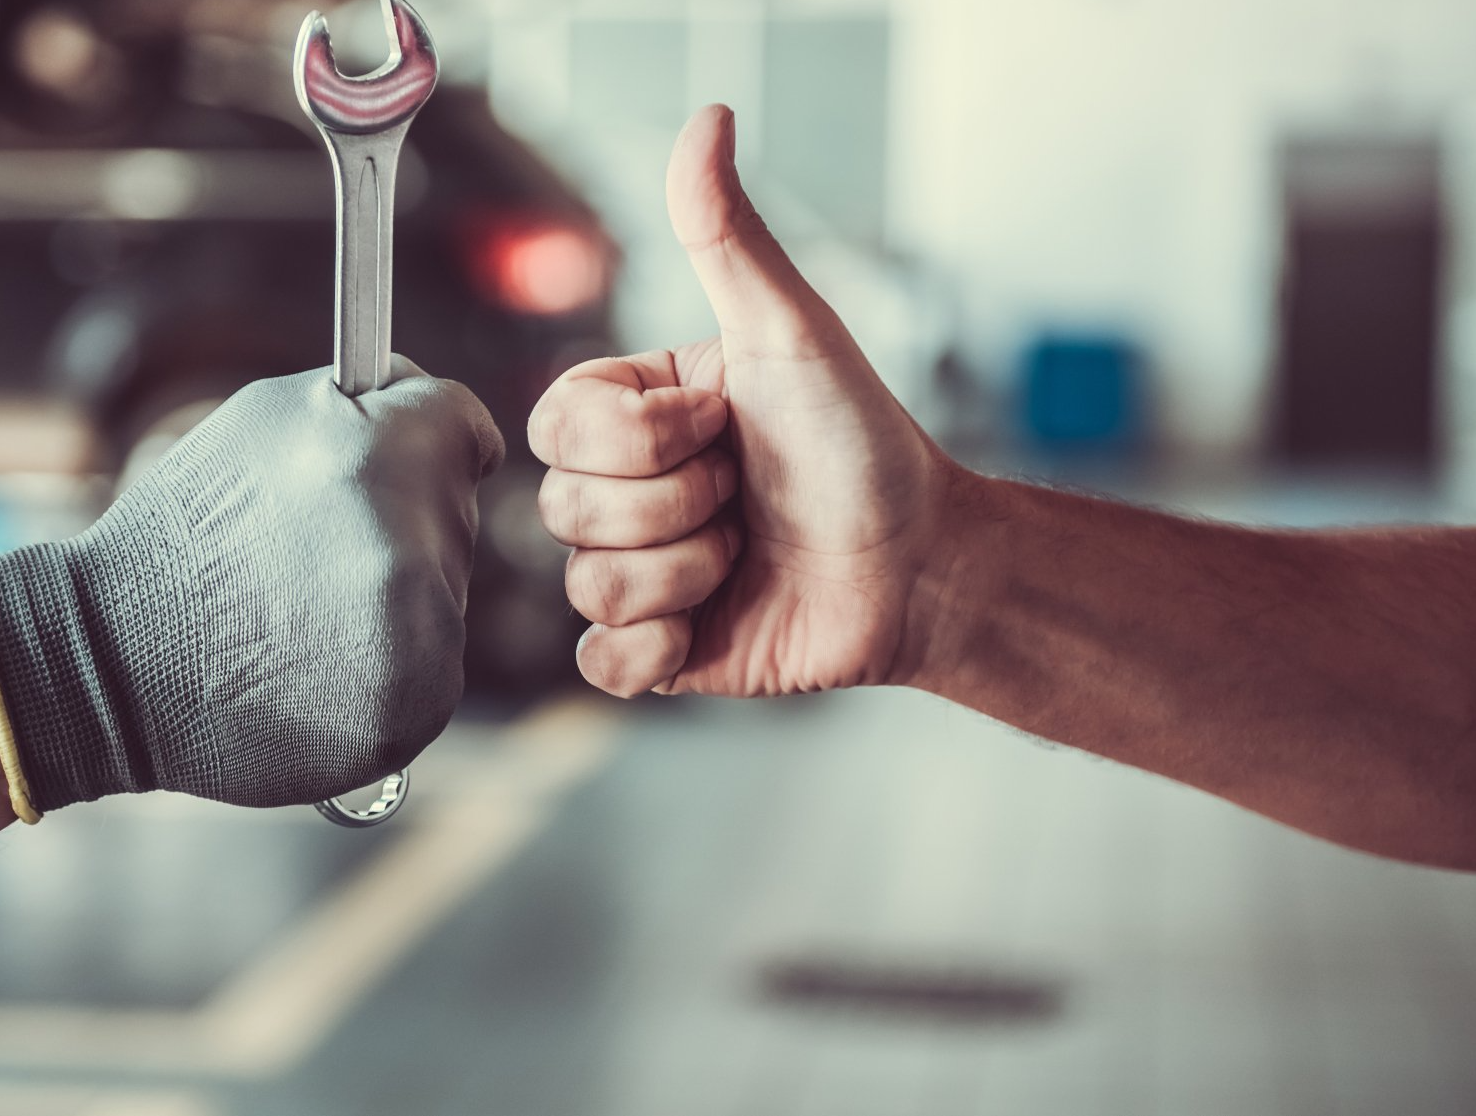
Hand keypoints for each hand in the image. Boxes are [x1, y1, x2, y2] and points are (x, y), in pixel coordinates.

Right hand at [0, 359, 503, 809]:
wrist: (113, 662)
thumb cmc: (186, 531)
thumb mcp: (264, 420)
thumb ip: (368, 404)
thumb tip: (448, 409)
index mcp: (381, 456)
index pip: (467, 427)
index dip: (430, 440)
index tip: (401, 461)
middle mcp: (410, 548)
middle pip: (456, 513)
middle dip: (402, 521)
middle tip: (309, 551)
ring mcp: (418, 640)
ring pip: (447, 594)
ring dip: (397, 596)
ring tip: (303, 610)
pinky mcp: (412, 710)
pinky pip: (432, 667)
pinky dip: (388, 666)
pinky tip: (316, 664)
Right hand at [529, 106, 954, 697]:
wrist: (921, 564)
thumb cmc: (863, 442)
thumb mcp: (790, 331)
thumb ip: (727, 236)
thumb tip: (708, 120)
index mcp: (636, 414)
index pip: (555, 423)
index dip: (637, 437)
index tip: (721, 423)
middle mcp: (626, 491)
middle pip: (564, 507)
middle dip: (676, 505)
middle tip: (744, 491)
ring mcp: (639, 573)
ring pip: (587, 584)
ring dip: (687, 571)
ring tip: (747, 551)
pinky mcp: (658, 650)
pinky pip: (600, 661)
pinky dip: (658, 646)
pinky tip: (712, 620)